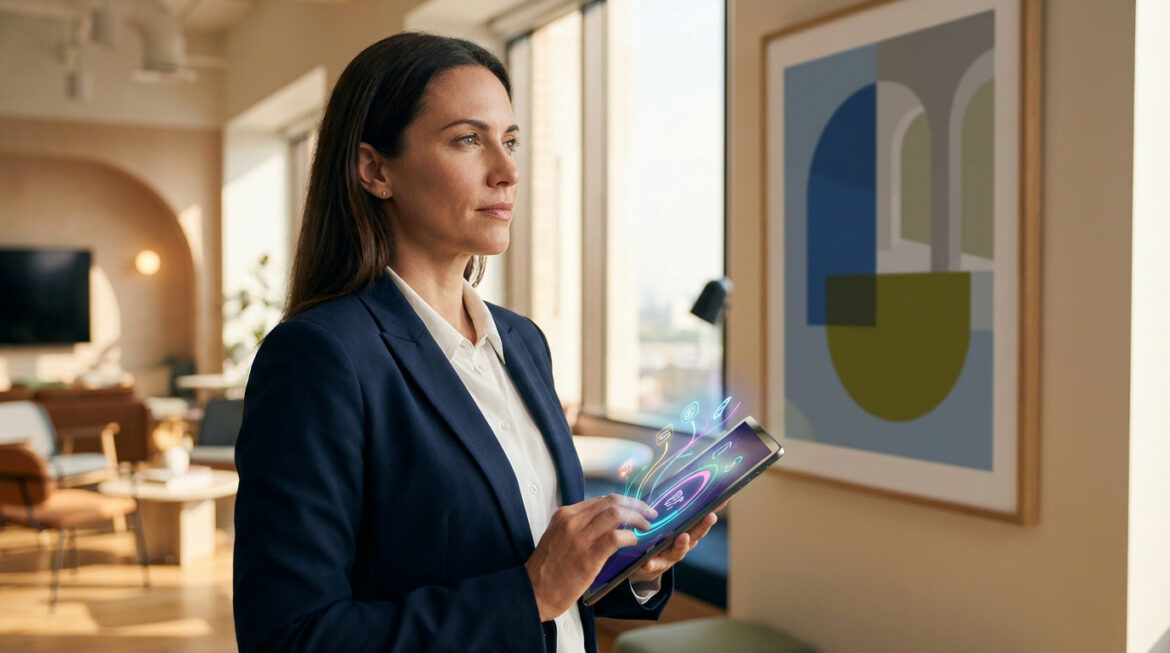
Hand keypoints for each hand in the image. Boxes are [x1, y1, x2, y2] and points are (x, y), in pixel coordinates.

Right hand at [526, 494, 656, 620]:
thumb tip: (604, 523)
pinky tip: (635, 542)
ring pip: (616, 515)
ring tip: (647, 527)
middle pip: (611, 502)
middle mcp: (572, 521)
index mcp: (564, 515)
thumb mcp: (557, 537)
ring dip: (637, 519)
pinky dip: (630, 537)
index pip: (601, 500)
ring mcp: (580, 537)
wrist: (533, 591)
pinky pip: (616, 537)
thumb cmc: (547, 569)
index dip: (623, 502)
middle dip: (636, 506)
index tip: (636, 508)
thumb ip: (577, 527)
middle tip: (649, 513)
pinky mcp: (588, 556)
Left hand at [627, 501, 725, 583]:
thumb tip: (687, 482)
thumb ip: (676, 508)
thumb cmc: (661, 538)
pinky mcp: (656, 565)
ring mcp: (671, 555)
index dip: (711, 510)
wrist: (645, 565)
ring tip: (682, 537)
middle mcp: (683, 543)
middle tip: (710, 517)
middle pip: (696, 534)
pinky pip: (654, 564)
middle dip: (703, 525)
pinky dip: (652, 564)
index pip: (702, 520)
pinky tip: (647, 562)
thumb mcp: (669, 522)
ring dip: (682, 543)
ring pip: (679, 550)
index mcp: (687, 531)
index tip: (721, 502)